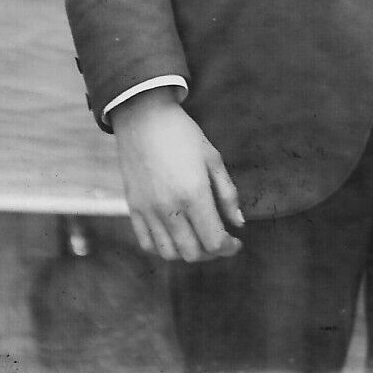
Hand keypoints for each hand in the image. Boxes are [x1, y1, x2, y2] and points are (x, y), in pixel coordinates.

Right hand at [112, 89, 244, 261]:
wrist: (143, 118)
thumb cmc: (183, 134)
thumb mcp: (213, 158)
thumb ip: (227, 193)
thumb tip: (239, 223)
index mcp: (194, 194)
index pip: (214, 241)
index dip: (229, 247)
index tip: (236, 242)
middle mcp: (169, 208)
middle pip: (193, 253)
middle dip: (211, 252)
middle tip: (220, 239)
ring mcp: (148, 211)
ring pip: (170, 254)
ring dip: (188, 252)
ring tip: (199, 238)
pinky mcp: (133, 210)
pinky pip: (147, 244)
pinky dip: (164, 248)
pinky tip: (176, 236)